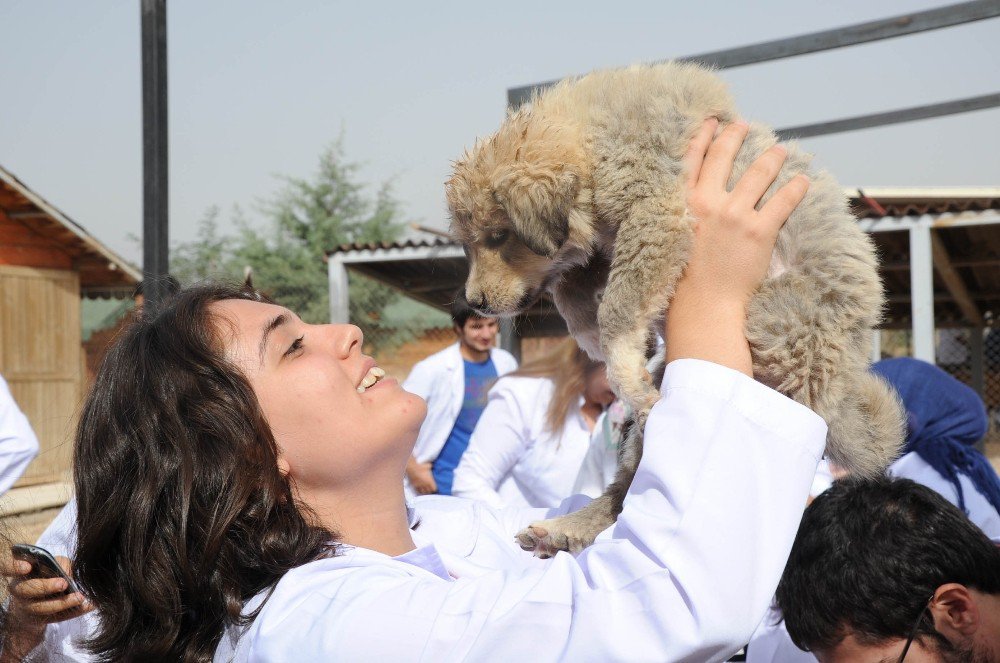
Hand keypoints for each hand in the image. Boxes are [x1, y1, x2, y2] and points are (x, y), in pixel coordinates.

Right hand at [1, 554, 92, 660]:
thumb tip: (67, 572)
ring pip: (40, 608)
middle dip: (45, 587)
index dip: (14, 567)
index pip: (6, 567)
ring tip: (80, 597)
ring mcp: (27, 607)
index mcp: (21, 573)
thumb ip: (60, 563)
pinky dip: (74, 612)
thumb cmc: (50, 575)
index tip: (27, 567)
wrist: (44, 599)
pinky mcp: (39, 620)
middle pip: (25, 589)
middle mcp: (19, 590)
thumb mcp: (55, 565)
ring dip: (62, 603)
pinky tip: (89, 605)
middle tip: (64, 583)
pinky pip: (56, 618)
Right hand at [406, 458, 437, 494]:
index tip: (434, 487)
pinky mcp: (415, 486)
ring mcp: (420, 486)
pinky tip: (419, 491)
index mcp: (430, 481)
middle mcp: (425, 485)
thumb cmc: (421, 467)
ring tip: (425, 491)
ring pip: (423, 492)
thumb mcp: (428, 466)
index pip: (434, 488)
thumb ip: (430, 466)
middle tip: (430, 490)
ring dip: (425, 492)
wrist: (413, 469)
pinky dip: (419, 491)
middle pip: (429, 491)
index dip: (434, 488)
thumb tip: (430, 465)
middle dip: (430, 491)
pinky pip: (417, 491)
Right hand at [667, 118, 808, 374]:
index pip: (692, 160)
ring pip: (758, 173)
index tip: (712, 122)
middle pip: (724, 157)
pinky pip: (783, 201)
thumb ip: (683, 217)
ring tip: (780, 150)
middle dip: (736, 136)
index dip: (703, 137)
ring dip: (771, 157)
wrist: (703, 306)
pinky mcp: (759, 230)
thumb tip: (696, 207)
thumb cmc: (682, 281)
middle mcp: (708, 202)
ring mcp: (735, 215)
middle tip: (745, 125)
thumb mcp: (672, 240)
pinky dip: (796, 188)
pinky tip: (804, 180)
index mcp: (682, 204)